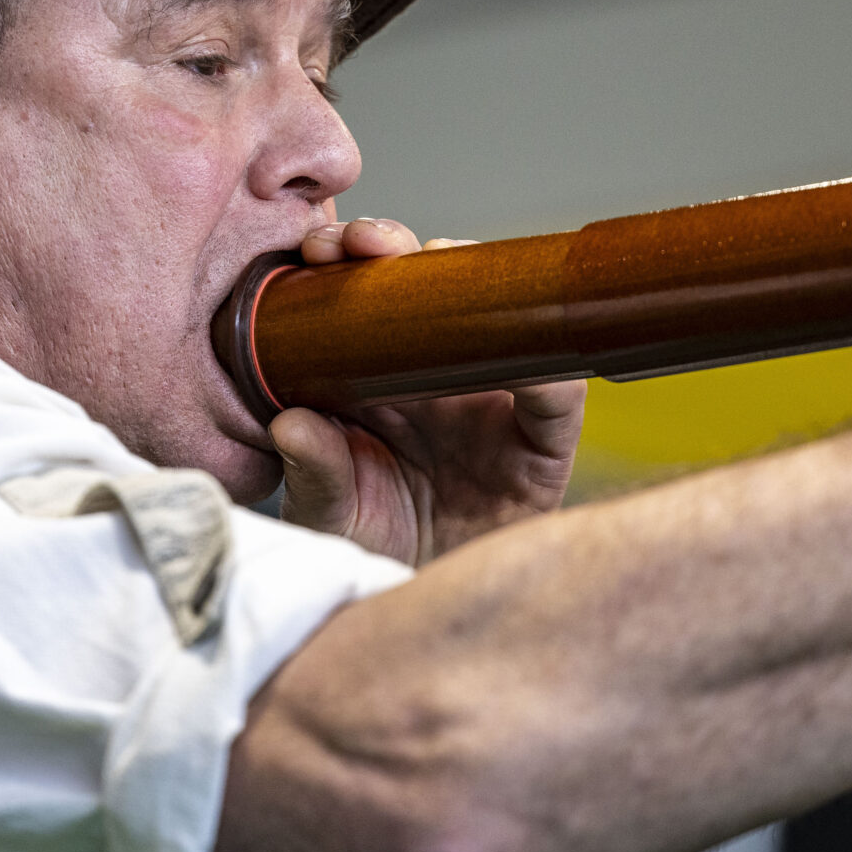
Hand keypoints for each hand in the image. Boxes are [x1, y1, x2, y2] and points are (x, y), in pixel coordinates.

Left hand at [270, 217, 584, 565]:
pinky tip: (524, 353)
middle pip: (425, 287)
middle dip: (393, 246)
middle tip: (360, 243)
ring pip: (495, 316)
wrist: (431, 609)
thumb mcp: (327, 513)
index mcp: (376, 379)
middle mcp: (435, 375)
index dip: (342, 263)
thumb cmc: (374, 548)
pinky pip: (559, 396)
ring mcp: (492, 400)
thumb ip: (312, 473)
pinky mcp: (543, 442)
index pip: (362, 299)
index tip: (314, 250)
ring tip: (438, 263)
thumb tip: (292, 423)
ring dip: (473, 279)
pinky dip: (550, 371)